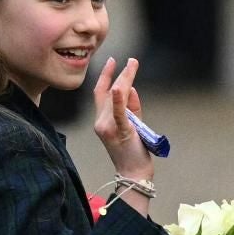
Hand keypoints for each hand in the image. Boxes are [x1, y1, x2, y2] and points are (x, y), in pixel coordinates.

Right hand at [93, 57, 154, 183]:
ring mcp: (108, 128)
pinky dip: (118, 99)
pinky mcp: (120, 131)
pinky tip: (118, 87)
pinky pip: (118, 113)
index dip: (105, 76)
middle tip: (132, 60)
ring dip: (125, 80)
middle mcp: (100, 122)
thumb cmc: (134, 151)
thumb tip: (131, 88)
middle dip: (121, 74)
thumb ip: (131, 107)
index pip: (100, 93)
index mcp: (101, 120)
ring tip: (133, 66)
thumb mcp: (132, 124)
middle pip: (109, 92)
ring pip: (115, 98)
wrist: (133, 173)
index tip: (112, 60)